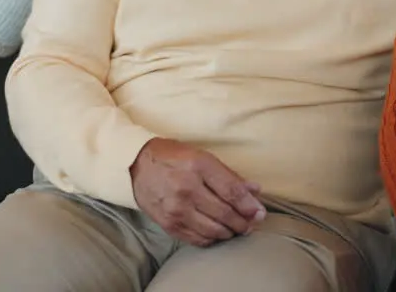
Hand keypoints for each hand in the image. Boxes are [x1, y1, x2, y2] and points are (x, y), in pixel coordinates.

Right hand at [130, 138, 266, 246]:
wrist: (136, 166)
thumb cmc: (173, 157)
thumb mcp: (202, 156)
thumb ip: (229, 175)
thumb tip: (255, 191)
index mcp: (198, 166)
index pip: (232, 191)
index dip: (249, 205)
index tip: (260, 212)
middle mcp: (187, 188)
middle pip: (225, 214)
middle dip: (243, 222)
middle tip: (252, 223)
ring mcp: (176, 209)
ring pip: (214, 230)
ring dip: (230, 232)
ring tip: (237, 228)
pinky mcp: (169, 224)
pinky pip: (198, 239)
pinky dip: (213, 238)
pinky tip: (218, 233)